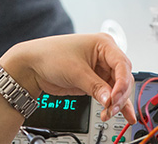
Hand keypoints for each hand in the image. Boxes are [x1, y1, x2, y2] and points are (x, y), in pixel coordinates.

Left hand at [0, 34, 136, 122]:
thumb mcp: (75, 71)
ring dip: (117, 102)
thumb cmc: (51, 56)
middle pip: (123, 77)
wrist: (33, 65)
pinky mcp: (96, 81)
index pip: (122, 64)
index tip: (115, 97)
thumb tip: (110, 100)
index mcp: (104, 44)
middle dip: (119, 94)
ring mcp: (101, 69)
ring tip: (111, 114)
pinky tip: (124, 114)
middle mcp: (105, 56)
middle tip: (111, 108)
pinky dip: (115, 104)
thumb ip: (95, 87)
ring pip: (118, 88)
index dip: (122, 82)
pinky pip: (110, 93)